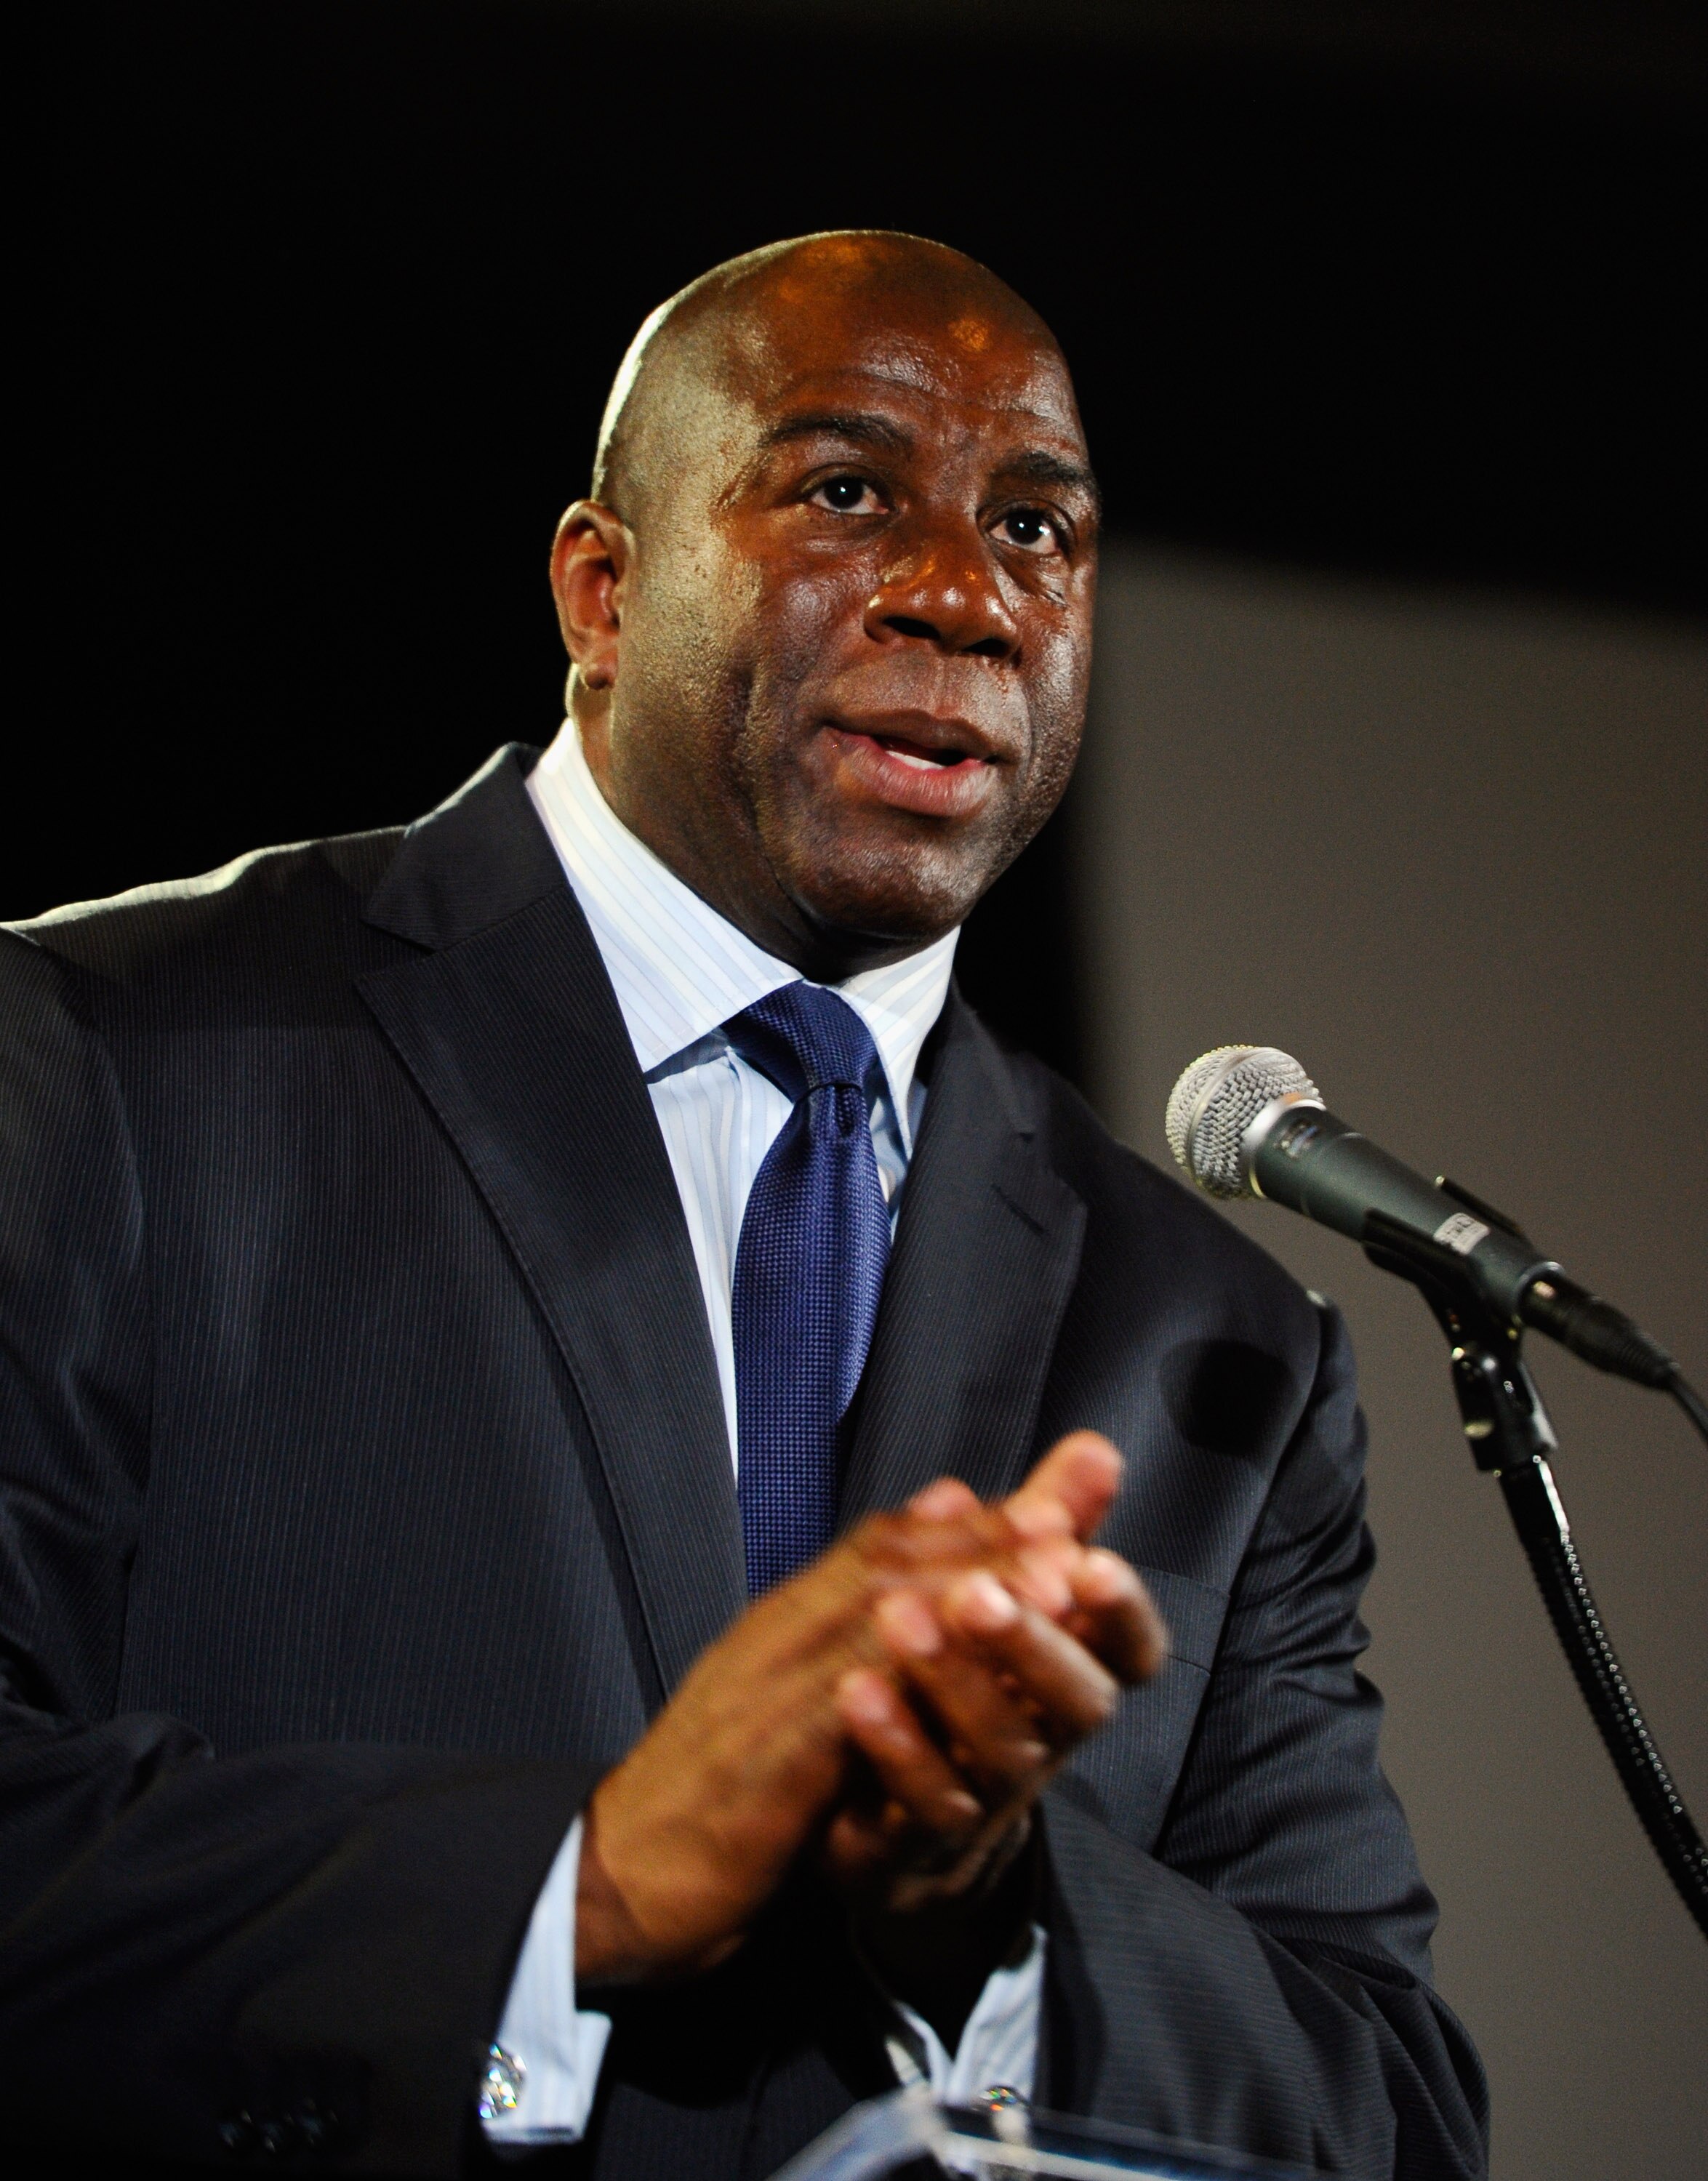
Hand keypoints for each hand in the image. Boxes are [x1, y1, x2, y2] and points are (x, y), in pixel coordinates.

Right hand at [573, 1455, 1111, 1986]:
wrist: (625, 1870)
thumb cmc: (722, 1782)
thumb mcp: (795, 1695)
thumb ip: (855, 1631)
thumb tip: (919, 1560)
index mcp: (790, 1618)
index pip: (886, 1544)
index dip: (975, 1521)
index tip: (1056, 1506)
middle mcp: (780, 1635)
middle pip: (891, 1563)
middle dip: (987, 1540)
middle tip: (1070, 1526)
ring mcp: (768, 1690)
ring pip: (875, 1619)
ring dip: (969, 1595)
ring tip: (1048, 1587)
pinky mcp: (765, 1760)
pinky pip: (842, 1710)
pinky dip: (906, 1684)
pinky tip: (965, 1679)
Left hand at [820, 1437, 1165, 2036]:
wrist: (897, 1825)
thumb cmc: (963, 1688)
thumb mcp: (1002, 1595)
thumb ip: (1046, 1526)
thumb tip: (1094, 1449)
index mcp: (1073, 1676)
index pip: (1131, 1651)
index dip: (1121, 1612)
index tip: (1092, 1561)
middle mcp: (1047, 1741)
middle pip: (1076, 1703)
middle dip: (1032, 1644)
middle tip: (982, 1591)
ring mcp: (990, 1798)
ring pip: (999, 1752)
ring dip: (953, 1682)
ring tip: (899, 1617)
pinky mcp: (922, 1841)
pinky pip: (922, 1804)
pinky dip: (894, 1745)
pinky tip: (853, 1691)